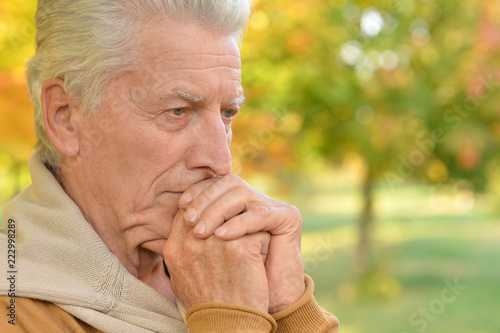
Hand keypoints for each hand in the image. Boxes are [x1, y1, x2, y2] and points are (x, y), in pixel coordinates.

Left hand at [178, 174, 304, 312]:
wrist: (255, 309)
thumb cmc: (228, 282)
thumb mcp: (206, 250)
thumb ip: (194, 228)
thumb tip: (175, 208)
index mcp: (239, 205)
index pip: (217, 184)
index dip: (198, 191)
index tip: (181, 205)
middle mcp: (258, 201)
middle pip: (228, 183)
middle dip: (205, 198)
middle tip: (189, 219)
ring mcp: (275, 207)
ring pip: (241, 194)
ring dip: (217, 210)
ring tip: (201, 232)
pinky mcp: (289, 217)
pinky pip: (260, 214)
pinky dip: (238, 223)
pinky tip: (221, 237)